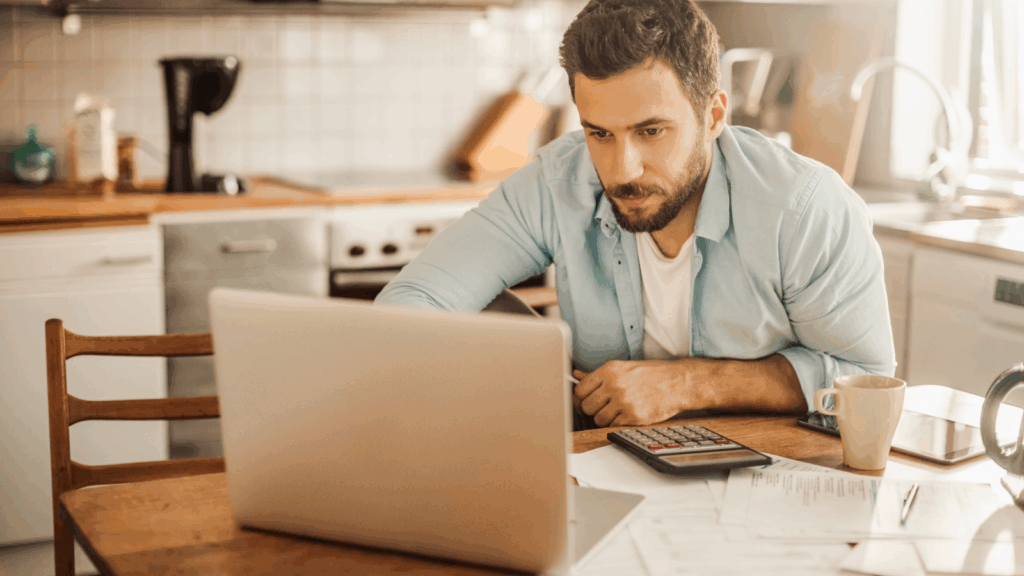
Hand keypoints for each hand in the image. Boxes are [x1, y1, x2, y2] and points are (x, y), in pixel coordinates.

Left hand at [572, 360, 690, 426]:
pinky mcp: (634, 417)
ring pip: (598, 419)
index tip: (586, 398)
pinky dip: (616, 423)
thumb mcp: (623, 368)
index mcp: (609, 371)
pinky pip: (613, 426)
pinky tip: (625, 415)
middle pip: (586, 406)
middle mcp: (615, 385)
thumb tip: (576, 376)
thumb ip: (597, 374)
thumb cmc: (651, 374)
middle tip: (601, 406)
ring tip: (615, 411)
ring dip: (604, 418)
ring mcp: (624, 402)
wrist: (677, 383)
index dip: (581, 397)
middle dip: (591, 409)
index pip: (580, 390)